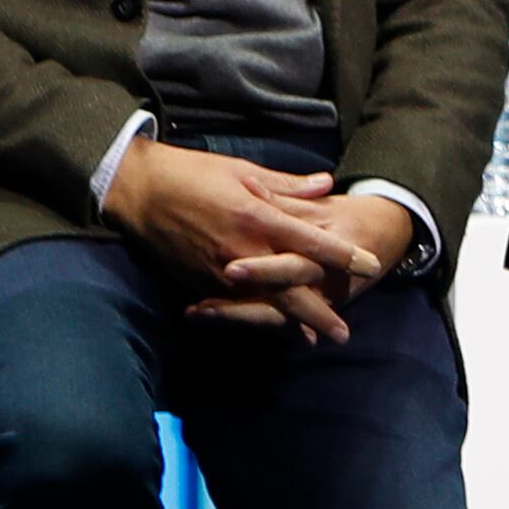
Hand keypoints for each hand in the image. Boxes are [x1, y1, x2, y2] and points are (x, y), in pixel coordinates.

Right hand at [105, 140, 373, 343]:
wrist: (138, 190)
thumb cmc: (193, 173)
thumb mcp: (244, 171)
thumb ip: (288, 186)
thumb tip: (326, 186)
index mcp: (257, 216)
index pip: (310, 241)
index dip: (342, 254)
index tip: (370, 265)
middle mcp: (242, 250)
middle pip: (290, 287)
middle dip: (319, 311)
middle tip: (344, 332)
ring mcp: (220, 270)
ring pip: (264, 302)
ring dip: (291, 321)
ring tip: (317, 337)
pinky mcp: (200, 281)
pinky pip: (236, 304)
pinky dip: (257, 316)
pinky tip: (273, 327)